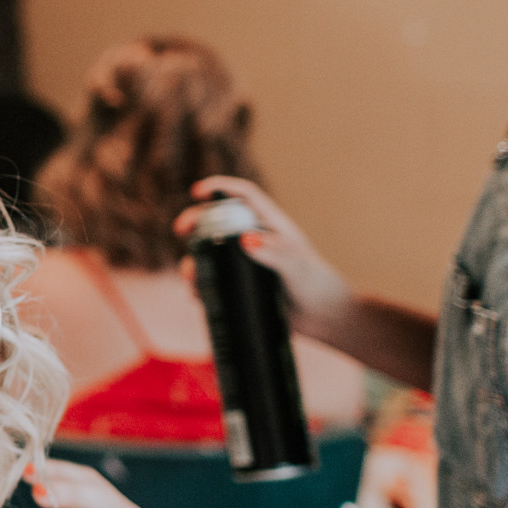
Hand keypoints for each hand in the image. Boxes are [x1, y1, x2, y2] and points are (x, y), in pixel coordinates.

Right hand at [173, 177, 352, 327]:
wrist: (327, 319)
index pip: (244, 196)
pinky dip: (203, 287)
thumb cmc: (319, 287)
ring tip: (191, 276)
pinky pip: (215, 281)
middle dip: (195, 222)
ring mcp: (248, 264)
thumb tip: (245, 240)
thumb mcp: (298, 267)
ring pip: (211, 254)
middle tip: (180, 229)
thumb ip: (275, 252)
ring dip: (194, 261)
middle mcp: (257, 240)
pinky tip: (200, 297)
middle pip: (218, 221)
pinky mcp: (243, 286)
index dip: (220, 188)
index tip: (197, 192)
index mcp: (272, 225)